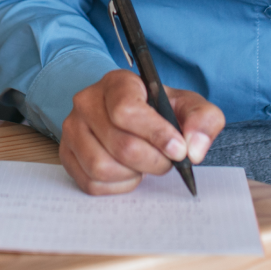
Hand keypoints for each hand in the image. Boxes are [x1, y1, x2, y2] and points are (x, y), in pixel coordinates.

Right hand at [60, 69, 225, 195]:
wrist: (130, 113)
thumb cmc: (159, 109)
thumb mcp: (188, 105)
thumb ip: (203, 119)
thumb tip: (194, 148)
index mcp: (117, 82)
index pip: (127, 111)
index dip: (155, 134)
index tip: (178, 150)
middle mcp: (87, 101)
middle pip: (120, 145)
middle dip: (152, 161)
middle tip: (167, 161)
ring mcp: (72, 128)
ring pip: (103, 168)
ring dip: (133, 174)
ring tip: (146, 164)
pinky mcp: (67, 155)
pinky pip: (91, 184)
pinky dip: (118, 186)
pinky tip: (129, 172)